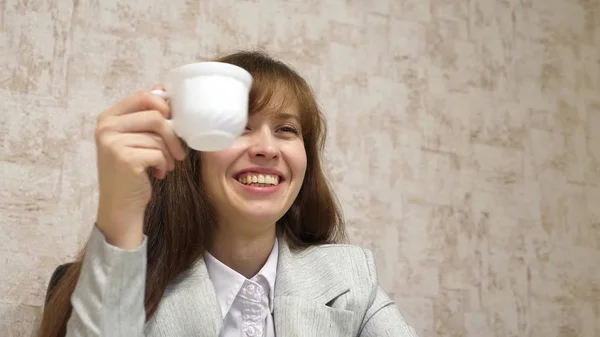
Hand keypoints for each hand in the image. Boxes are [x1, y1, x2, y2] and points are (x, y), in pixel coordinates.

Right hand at [94, 85, 185, 248]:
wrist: (120, 207)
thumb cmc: (131, 172)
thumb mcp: (134, 139)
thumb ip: (144, 115)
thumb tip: (161, 88)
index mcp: (108, 118)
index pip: (142, 96)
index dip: (163, 106)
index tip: (172, 122)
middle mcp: (106, 127)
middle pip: (155, 116)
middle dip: (173, 135)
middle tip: (178, 152)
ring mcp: (112, 142)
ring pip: (158, 137)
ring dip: (169, 153)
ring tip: (166, 165)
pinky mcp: (125, 158)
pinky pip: (158, 152)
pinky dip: (164, 164)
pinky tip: (159, 173)